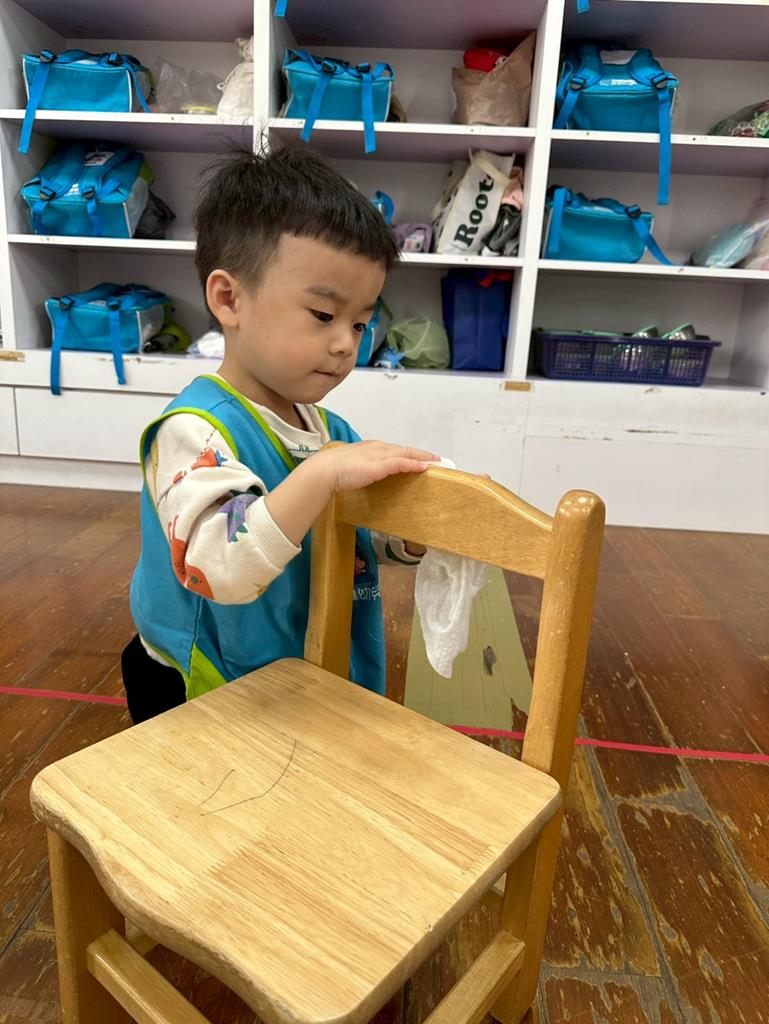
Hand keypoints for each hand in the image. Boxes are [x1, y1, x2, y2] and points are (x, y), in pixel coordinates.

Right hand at [316, 441, 438, 492]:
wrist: (326, 470)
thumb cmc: (333, 471)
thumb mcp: (351, 468)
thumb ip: (361, 469)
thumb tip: (364, 476)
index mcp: (370, 448)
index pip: (394, 449)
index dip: (408, 453)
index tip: (419, 457)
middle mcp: (377, 448)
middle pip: (404, 449)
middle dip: (421, 453)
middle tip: (436, 458)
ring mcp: (379, 455)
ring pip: (407, 454)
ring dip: (423, 458)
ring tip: (436, 462)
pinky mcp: (381, 465)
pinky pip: (403, 463)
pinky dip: (415, 464)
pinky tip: (425, 467)